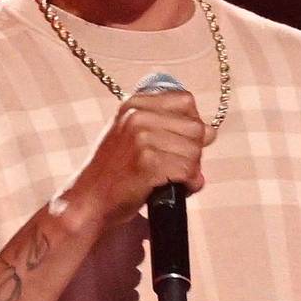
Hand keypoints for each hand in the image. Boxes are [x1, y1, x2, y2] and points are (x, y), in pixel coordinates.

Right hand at [58, 91, 216, 231]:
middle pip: (195, 127)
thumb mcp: (131, 135)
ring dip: (191, 171)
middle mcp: (137, 116)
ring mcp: (141, 138)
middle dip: (193, 152)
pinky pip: (188, 171)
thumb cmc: (114, 171)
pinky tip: (173, 189)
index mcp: (134, 104)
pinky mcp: (148, 163)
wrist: (89, 200)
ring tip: (172, 180)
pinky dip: (187, 184)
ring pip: (194, 152)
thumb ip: (167, 127)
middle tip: (175, 168)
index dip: (191, 123)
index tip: (179, 142)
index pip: (185, 101)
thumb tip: (211, 132)